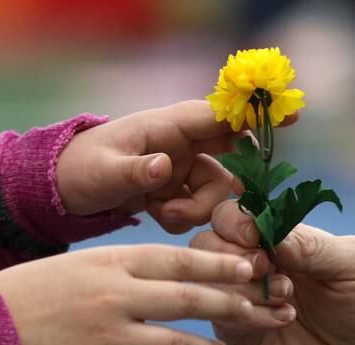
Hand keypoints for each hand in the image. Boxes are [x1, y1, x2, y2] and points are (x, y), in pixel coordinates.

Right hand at [0, 245, 254, 344]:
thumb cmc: (32, 290)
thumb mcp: (79, 264)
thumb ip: (125, 269)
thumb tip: (172, 279)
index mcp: (111, 263)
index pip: (180, 260)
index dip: (220, 265)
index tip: (251, 268)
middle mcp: (115, 297)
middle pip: (189, 301)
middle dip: (231, 307)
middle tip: (259, 312)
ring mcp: (105, 338)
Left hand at [56, 100, 297, 233]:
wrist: (62, 193)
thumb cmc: (79, 170)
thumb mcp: (103, 173)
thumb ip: (135, 171)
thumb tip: (165, 166)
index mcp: (167, 127)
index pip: (219, 114)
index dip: (255, 113)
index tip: (292, 113)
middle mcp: (180, 145)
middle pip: (229, 158)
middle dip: (226, 184)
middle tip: (211, 204)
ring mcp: (181, 168)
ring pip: (216, 191)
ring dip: (197, 211)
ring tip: (160, 216)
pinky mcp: (175, 191)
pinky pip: (198, 209)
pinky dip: (183, 220)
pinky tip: (155, 217)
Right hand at [190, 200, 354, 344]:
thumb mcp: (352, 264)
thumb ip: (312, 244)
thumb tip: (268, 231)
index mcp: (273, 237)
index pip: (233, 214)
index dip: (235, 221)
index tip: (254, 236)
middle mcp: (248, 263)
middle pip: (206, 242)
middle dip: (231, 252)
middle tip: (266, 268)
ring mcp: (238, 299)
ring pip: (206, 280)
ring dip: (242, 286)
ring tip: (286, 299)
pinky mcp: (236, 334)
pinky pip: (220, 317)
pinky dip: (247, 315)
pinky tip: (283, 320)